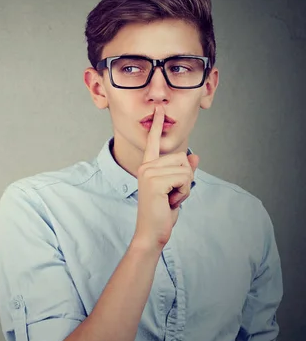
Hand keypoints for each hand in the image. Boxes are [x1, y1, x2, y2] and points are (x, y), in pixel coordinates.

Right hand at [134, 104, 198, 248]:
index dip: (157, 125)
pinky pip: (184, 178)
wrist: (152, 232)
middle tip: (171, 195)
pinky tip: (170, 202)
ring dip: (185, 187)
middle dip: (185, 179)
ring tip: (170, 198)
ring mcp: (148, 173)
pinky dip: (184, 193)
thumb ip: (183, 171)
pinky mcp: (154, 181)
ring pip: (185, 169)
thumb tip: (194, 156)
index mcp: (148, 166)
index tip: (159, 109)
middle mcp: (146, 166)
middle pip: (181, 158)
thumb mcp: (176, 189)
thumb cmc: (162, 211)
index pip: (152, 142)